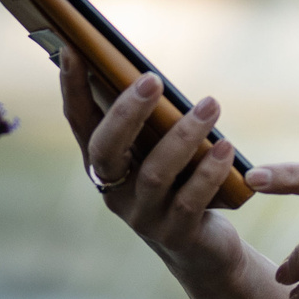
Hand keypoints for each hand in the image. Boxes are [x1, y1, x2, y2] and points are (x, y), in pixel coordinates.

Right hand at [57, 47, 243, 283]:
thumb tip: (150, 74)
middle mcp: (114, 191)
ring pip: (155, 173)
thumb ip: (152, 121)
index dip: (72, 88)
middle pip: (107, 150)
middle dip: (127, 112)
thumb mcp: (159, 150)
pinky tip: (226, 147)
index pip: (79, 122)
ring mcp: (142, 216)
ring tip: (211, 105)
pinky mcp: (175, 235)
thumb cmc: (179, 182)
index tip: (73, 49)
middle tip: (152, 78)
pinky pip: (189, 201)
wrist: (202, 249)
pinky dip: (208, 171)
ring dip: (184, 135)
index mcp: (104, 164)